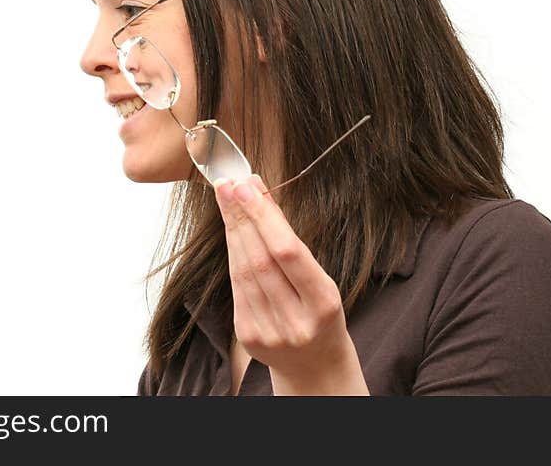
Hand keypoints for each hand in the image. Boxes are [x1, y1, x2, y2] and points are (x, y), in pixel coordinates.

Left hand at [213, 174, 369, 394]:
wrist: (316, 366)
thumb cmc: (321, 314)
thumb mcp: (321, 280)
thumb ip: (291, 241)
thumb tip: (261, 195)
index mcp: (323, 304)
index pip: (287, 253)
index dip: (263, 217)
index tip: (247, 186)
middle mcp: (295, 322)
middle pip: (260, 259)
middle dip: (242, 216)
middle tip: (229, 184)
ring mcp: (268, 332)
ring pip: (243, 271)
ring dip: (233, 230)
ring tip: (227, 198)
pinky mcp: (248, 336)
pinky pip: (237, 287)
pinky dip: (233, 254)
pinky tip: (232, 230)